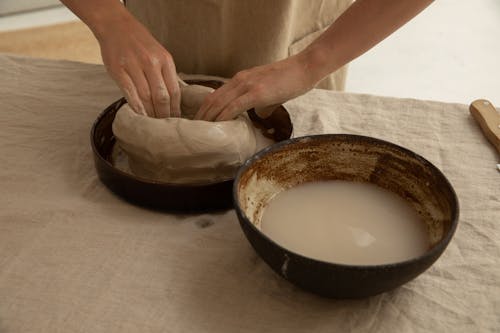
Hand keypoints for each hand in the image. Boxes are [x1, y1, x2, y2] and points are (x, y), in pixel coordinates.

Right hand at [96, 14, 179, 117]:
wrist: (116, 26)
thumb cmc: (140, 43)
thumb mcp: (160, 54)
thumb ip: (166, 74)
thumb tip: (176, 99)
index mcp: (165, 60)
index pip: (174, 91)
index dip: (175, 109)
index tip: (176, 120)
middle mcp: (151, 63)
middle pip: (162, 97)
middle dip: (164, 115)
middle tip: (164, 127)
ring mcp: (134, 66)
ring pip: (146, 97)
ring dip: (150, 114)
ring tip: (153, 125)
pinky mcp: (118, 70)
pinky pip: (129, 93)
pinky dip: (136, 107)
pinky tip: (139, 116)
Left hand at [195, 53, 319, 120]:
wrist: (305, 68)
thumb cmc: (291, 80)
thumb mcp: (271, 93)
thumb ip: (262, 104)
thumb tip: (258, 116)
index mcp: (240, 79)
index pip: (215, 95)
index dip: (204, 110)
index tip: (199, 123)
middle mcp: (239, 80)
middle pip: (212, 100)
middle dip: (201, 116)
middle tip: (193, 131)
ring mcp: (247, 86)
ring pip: (220, 103)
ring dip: (208, 118)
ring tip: (200, 132)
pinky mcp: (256, 93)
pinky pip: (234, 106)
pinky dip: (223, 117)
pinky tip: (217, 126)